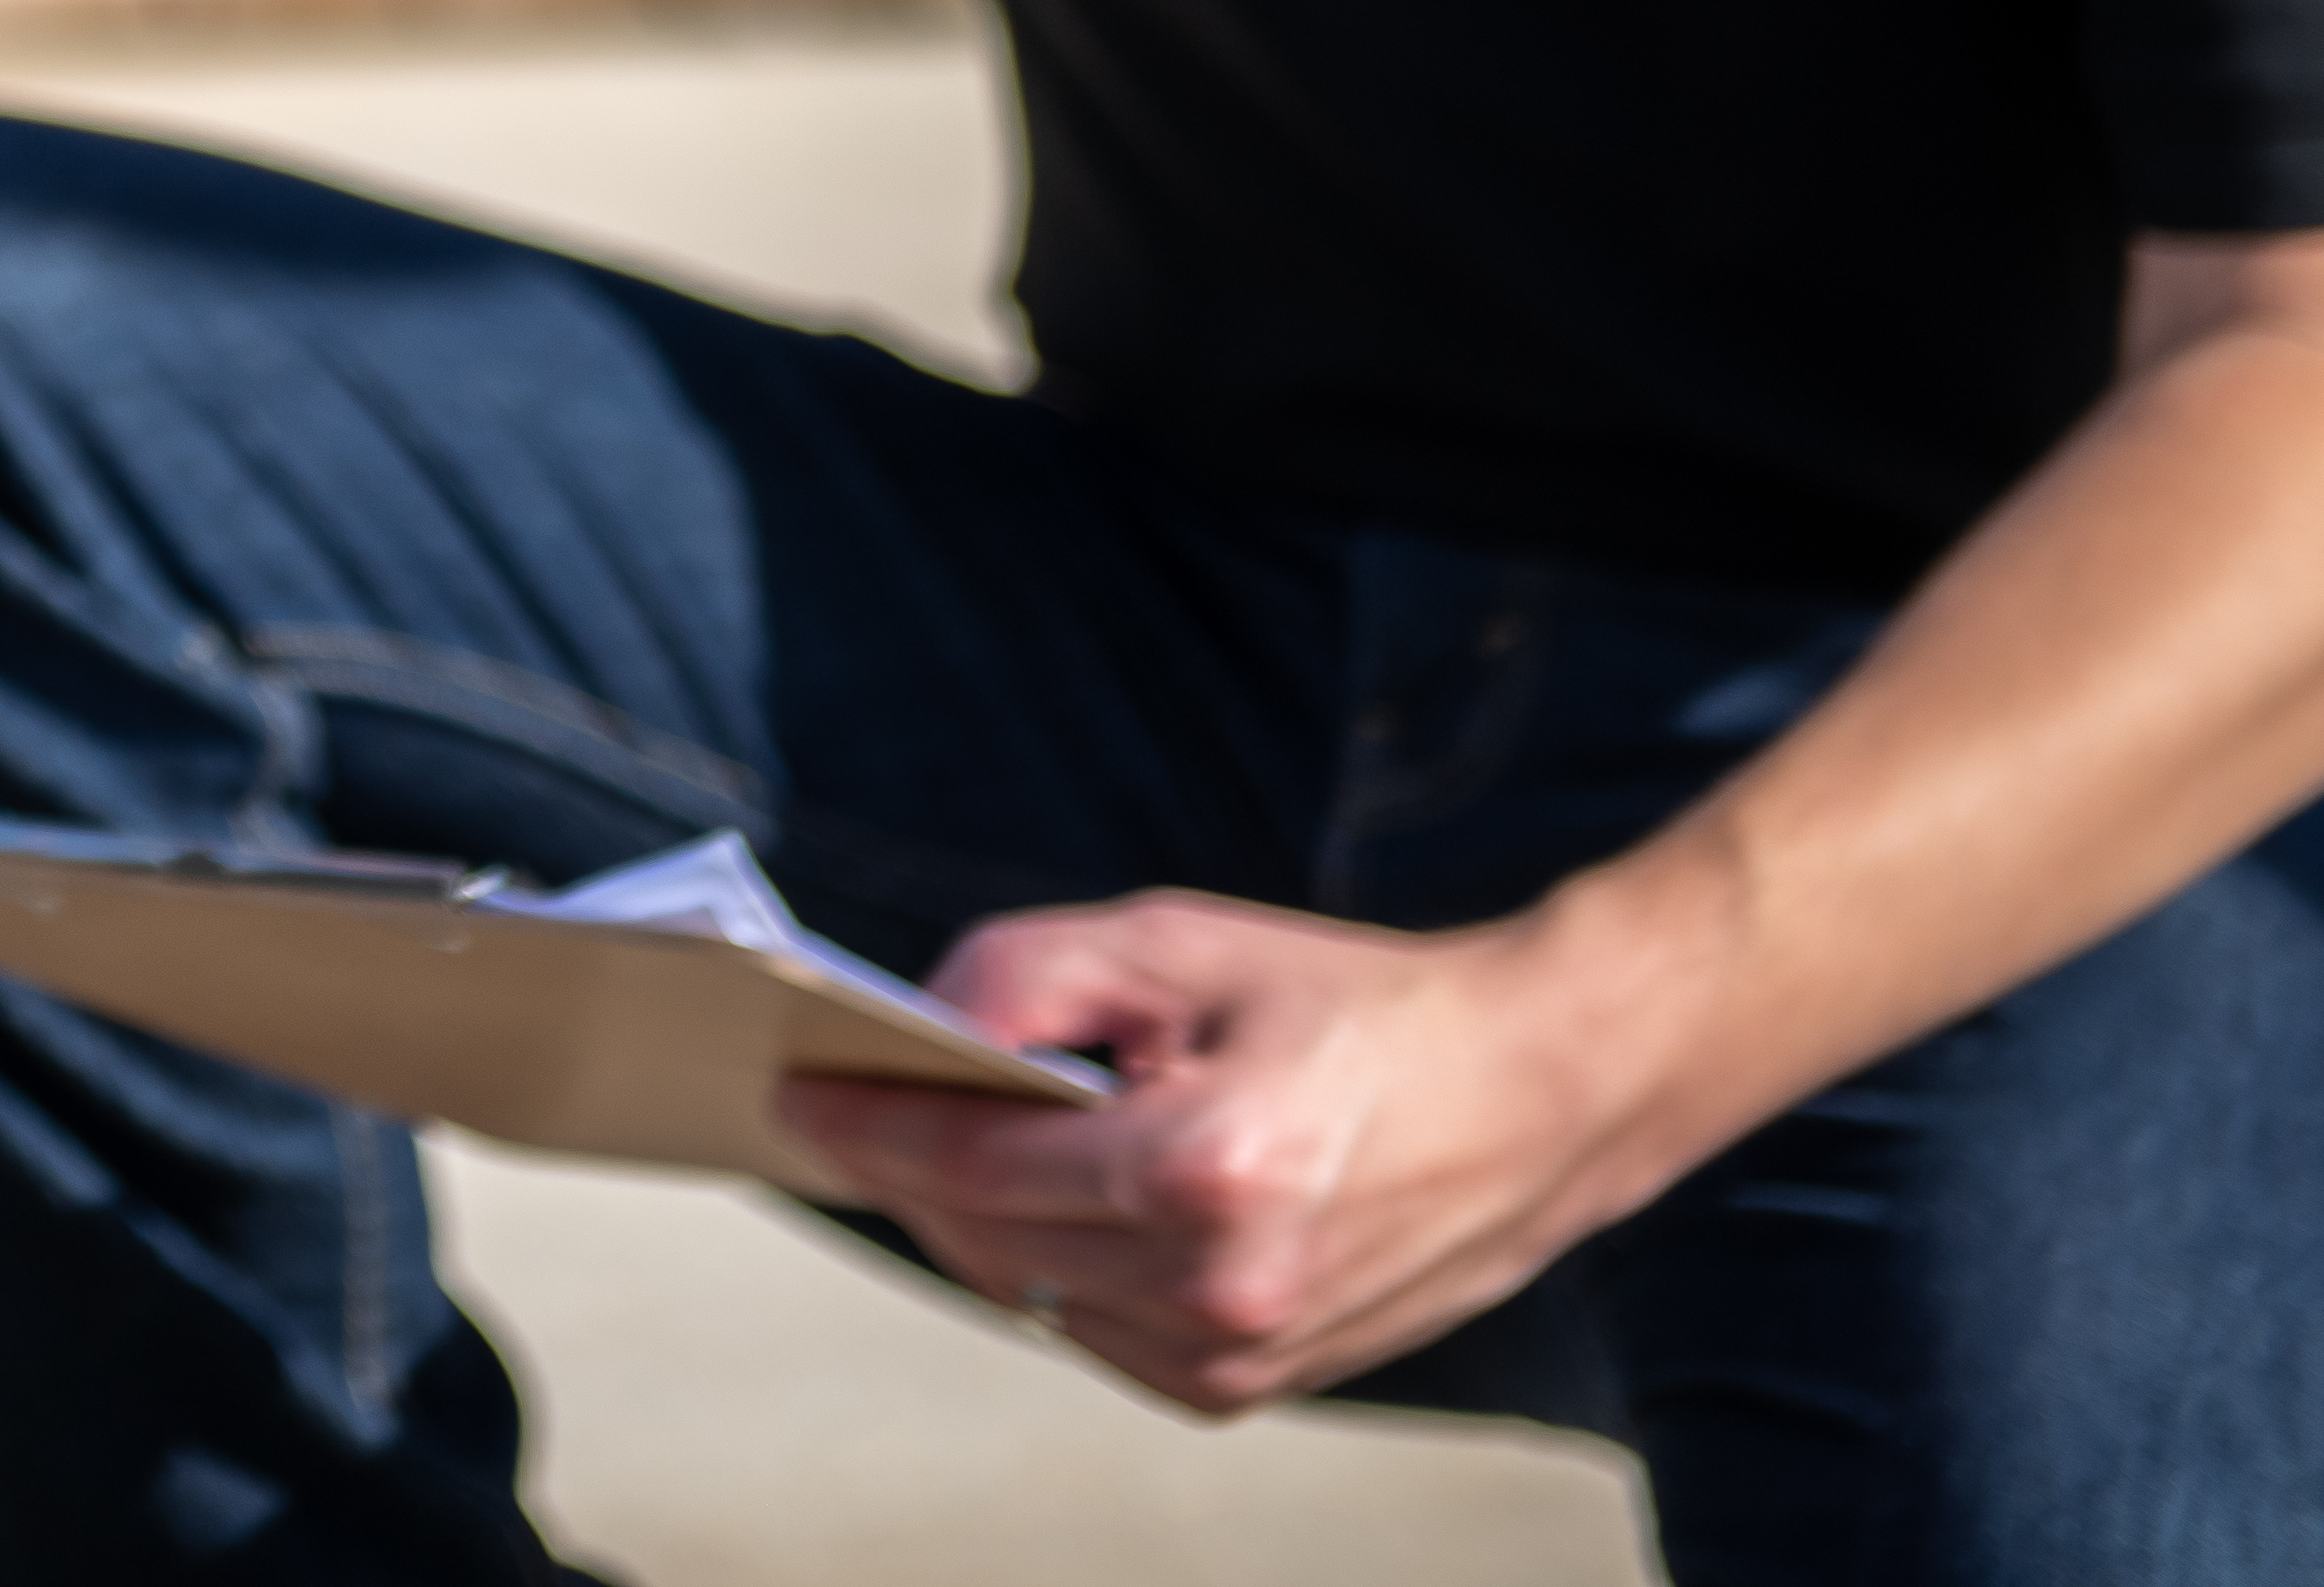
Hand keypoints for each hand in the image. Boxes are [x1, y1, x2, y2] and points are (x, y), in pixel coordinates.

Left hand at [772, 890, 1699, 1415]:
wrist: (1536, 1097)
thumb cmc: (1351, 1004)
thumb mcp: (1179, 941)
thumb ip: (1029, 974)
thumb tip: (920, 1029)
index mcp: (1211, 1170)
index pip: (978, 1169)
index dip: (867, 1130)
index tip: (787, 1097)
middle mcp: (1227, 1285)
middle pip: (991, 1241)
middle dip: (908, 1171)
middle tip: (846, 1103)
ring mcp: (1247, 1351)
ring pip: (1036, 1295)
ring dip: (978, 1223)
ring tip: (946, 1143)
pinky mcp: (1257, 1381)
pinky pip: (1100, 1331)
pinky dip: (1057, 1266)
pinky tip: (1057, 1201)